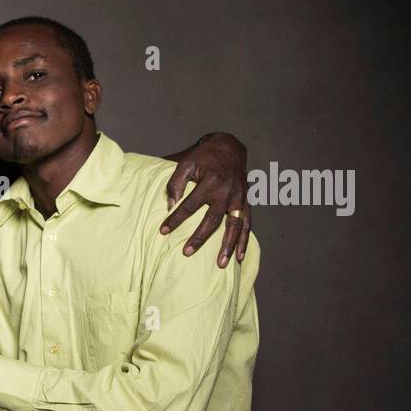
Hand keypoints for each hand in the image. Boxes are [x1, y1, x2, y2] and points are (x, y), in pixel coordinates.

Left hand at [160, 131, 250, 266]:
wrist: (230, 146)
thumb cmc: (204, 156)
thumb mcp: (186, 163)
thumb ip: (175, 183)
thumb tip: (170, 205)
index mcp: (211, 182)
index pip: (189, 206)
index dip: (175, 219)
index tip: (163, 231)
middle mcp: (227, 192)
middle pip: (212, 220)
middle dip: (199, 238)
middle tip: (186, 253)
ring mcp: (239, 198)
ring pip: (234, 226)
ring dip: (227, 246)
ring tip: (220, 264)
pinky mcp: (246, 202)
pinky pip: (248, 224)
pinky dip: (244, 241)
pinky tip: (240, 257)